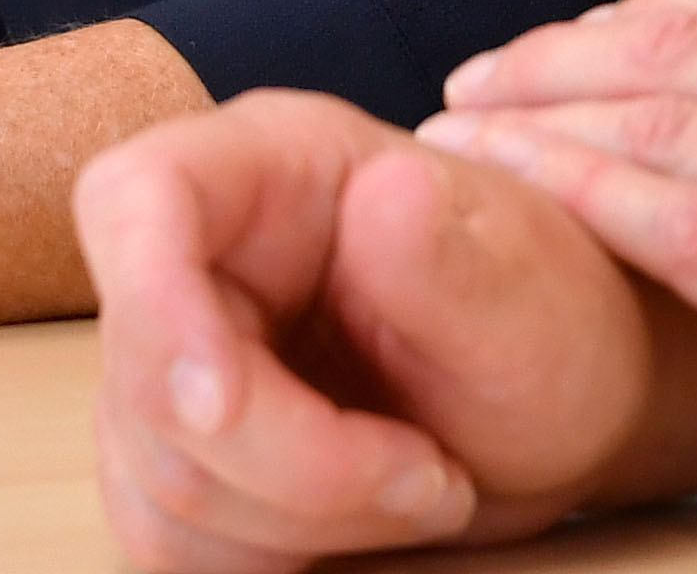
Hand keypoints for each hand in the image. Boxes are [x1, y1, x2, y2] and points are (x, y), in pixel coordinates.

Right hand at [81, 89, 696, 569]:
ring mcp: (182, 351)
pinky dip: (263, 559)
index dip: (151, 305)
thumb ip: (449, 259)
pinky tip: (359, 522)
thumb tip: (384, 189)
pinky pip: (166, 537)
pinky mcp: (183, 448)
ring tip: (422, 487)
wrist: (562, 406)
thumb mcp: (531, 296)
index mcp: (273, 163)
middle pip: (151, 379)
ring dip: (297, 523)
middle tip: (433, 479)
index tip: (225, 409)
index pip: (134, 198)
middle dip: (295, 467)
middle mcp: (204, 248)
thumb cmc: (550, 322)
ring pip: (160, 476)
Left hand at [425, 0, 696, 570]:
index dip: (666, 10)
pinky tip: (517, 188)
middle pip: (692, 44)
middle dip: (572, 52)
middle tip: (490, 72)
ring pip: (665, 119)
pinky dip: (582, 192)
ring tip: (460, 127)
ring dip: (545, 115)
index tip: (602, 32)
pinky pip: (681, 223)